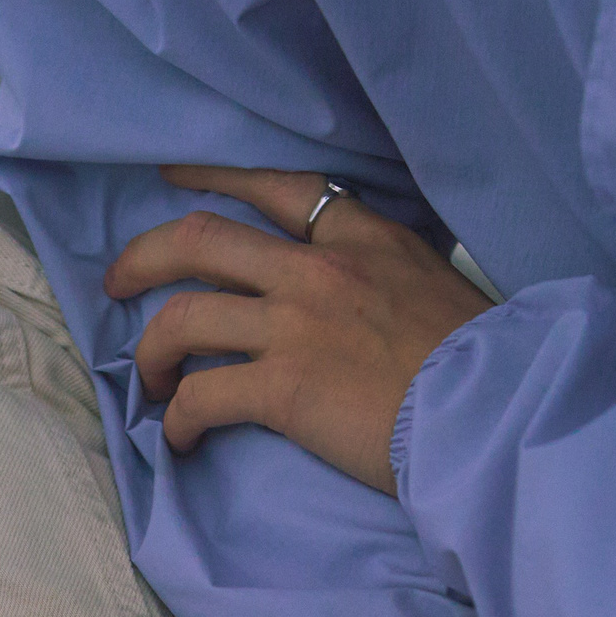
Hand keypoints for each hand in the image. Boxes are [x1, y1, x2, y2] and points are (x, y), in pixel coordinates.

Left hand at [105, 165, 492, 494]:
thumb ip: (389, 276)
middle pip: (199, 240)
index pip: (275, 188)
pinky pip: (201, 397)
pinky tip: (178, 439)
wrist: (498, 412)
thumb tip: (368, 297)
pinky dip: (176, 420)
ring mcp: (295, 328)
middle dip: (143, 257)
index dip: (213, 177)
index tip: (173, 178)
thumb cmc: (486, 364)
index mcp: (362, 240)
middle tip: (117, 281)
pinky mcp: (284, 390)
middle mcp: (318, 271)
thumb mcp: (441, 287)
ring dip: (149, 351)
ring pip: (183, 319)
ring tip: (147, 378)